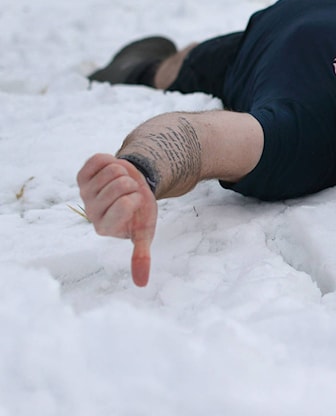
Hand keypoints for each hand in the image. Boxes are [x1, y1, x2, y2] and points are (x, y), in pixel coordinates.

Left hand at [77, 153, 157, 286]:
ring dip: (123, 172)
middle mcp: (91, 212)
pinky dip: (111, 160)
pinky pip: (100, 159)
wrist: (134, 188)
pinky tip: (110, 172)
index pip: (125, 204)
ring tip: (121, 182)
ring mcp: (85, 193)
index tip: (136, 204)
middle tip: (129, 192)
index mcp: (105, 227)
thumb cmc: (140, 212)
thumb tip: (141, 285)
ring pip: (112, 169)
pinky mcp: (82, 176)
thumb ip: (140, 256)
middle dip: (132, 183)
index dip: (137, 197)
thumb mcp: (144, 232)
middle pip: (119, 184)